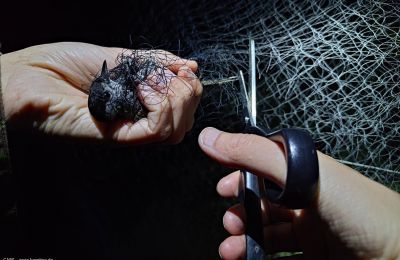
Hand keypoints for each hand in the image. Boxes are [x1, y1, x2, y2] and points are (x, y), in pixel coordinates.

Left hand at [0, 42, 201, 143]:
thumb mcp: (119, 56)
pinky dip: (159, 105)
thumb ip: (154, 63)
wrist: (26, 75)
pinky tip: (142, 88)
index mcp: (140, 106)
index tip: (184, 70)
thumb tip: (188, 66)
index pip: (184, 110)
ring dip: (176, 99)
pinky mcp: (114, 136)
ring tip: (148, 82)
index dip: (191, 89)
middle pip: (184, 122)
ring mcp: (127, 131)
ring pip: (174, 130)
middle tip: (172, 75)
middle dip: (188, 93)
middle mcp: (136, 122)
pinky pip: (154, 130)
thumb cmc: (62, 65)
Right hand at [198, 127, 399, 258]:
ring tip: (232, 247)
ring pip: (267, 232)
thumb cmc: (360, 211)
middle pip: (262, 202)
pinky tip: (246, 258)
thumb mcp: (301, 172)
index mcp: (306, 172)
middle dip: (240, 211)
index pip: (263, 166)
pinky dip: (257, 258)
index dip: (240, 175)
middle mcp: (307, 199)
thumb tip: (210, 138)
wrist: (398, 258)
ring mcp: (311, 229)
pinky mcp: (314, 256)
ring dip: (244, 239)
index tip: (223, 187)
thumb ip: (253, 154)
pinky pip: (278, 256)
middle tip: (231, 221)